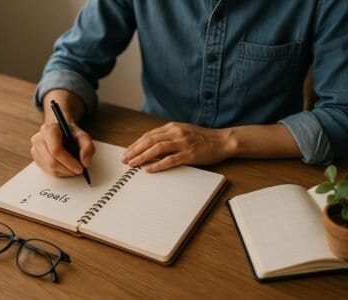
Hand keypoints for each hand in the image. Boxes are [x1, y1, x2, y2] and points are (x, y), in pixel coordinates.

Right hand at [30, 121, 94, 176]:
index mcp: (49, 130)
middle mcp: (38, 139)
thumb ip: (88, 147)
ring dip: (64, 172)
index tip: (80, 168)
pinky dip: (60, 172)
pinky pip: (47, 171)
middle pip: (51, 161)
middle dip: (67, 169)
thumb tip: (85, 163)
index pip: (56, 150)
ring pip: (49, 168)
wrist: (61, 131)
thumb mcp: (83, 136)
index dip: (69, 162)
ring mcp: (35, 149)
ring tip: (74, 168)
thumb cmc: (71, 134)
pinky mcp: (36, 158)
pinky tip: (66, 167)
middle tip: (79, 171)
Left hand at [121, 122, 236, 171]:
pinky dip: (157, 165)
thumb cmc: (203, 138)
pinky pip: (170, 160)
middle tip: (125, 159)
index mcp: (173, 127)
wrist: (223, 140)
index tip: (127, 152)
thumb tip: (151, 145)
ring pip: (157, 149)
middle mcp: (176, 133)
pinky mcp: (190, 154)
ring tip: (133, 164)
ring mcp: (183, 143)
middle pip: (149, 141)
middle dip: (134, 150)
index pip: (149, 135)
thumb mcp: (183, 132)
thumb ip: (169, 136)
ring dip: (142, 156)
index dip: (136, 144)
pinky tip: (149, 169)